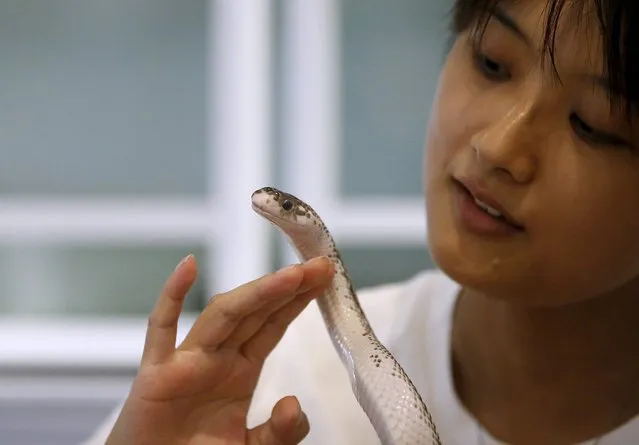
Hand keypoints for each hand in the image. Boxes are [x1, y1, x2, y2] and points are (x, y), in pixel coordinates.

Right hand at [105, 254, 334, 444]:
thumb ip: (279, 433)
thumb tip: (293, 404)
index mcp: (240, 371)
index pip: (273, 325)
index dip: (297, 300)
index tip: (323, 277)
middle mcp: (217, 359)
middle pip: (256, 312)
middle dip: (287, 288)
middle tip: (319, 266)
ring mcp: (186, 361)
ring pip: (223, 315)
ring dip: (256, 293)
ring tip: (291, 275)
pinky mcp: (155, 373)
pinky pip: (160, 328)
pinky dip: (171, 296)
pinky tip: (188, 266)